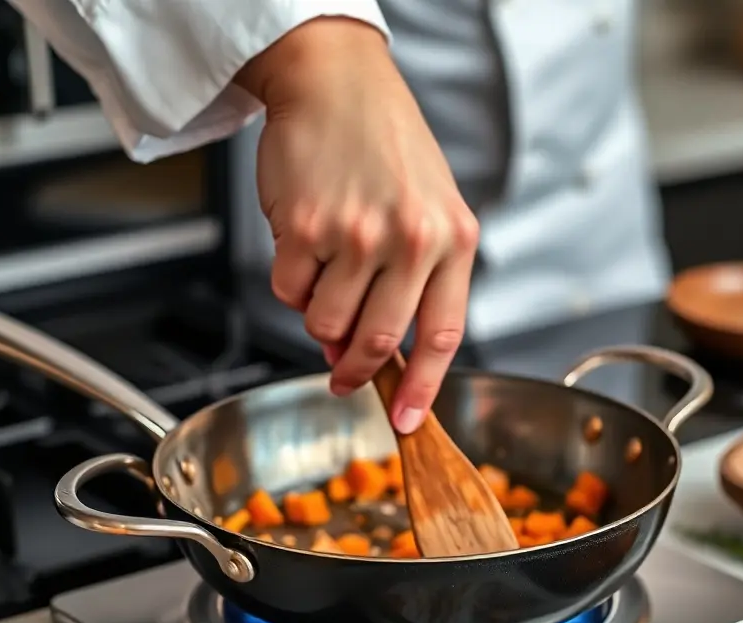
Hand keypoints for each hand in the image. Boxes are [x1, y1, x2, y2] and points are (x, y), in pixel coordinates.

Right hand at [237, 18, 478, 433]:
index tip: (408, 421)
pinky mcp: (305, 226)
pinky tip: (305, 247)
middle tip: (343, 375)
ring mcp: (356, 232)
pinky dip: (292, 286)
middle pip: (378, 342)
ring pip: (326, 325)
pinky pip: (289, 293)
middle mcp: (410, 238)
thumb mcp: (433, 210)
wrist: (337, 82)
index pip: (440, 335)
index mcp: (453, 240)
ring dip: (320, 320)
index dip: (422, 388)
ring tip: (328, 277)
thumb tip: (365, 356)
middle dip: (356, 370)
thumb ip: (414, 285)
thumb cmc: (388, 150)